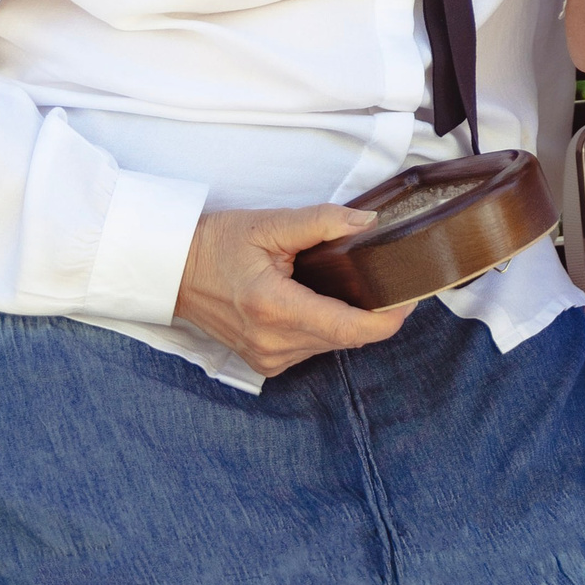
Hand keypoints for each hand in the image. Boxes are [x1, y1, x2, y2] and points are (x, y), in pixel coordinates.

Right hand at [175, 205, 415, 376]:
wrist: (172, 270)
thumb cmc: (217, 244)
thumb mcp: (270, 224)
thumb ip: (322, 221)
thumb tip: (368, 223)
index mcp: (276, 309)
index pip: (351, 329)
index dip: (390, 319)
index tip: (412, 297)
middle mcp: (273, 342)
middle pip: (347, 338)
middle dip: (375, 314)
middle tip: (391, 281)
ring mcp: (267, 358)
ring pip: (331, 346)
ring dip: (348, 321)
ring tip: (354, 286)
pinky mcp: (264, 362)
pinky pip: (312, 349)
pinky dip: (325, 328)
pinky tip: (321, 301)